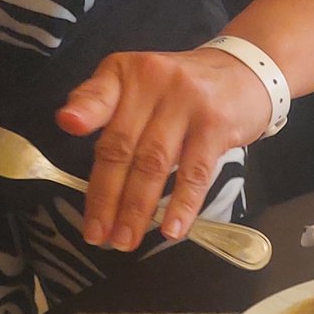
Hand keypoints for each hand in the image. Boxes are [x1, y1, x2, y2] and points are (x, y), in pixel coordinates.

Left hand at [55, 48, 271, 250]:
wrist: (245, 73)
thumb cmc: (184, 87)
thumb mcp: (140, 82)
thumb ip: (104, 102)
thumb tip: (68, 123)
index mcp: (127, 73)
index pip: (100, 94)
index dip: (86, 111)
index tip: (69, 126)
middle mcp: (154, 84)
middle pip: (123, 145)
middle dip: (107, 195)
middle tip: (98, 234)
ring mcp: (187, 105)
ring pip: (154, 164)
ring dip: (138, 208)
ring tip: (126, 240)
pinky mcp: (216, 127)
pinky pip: (195, 172)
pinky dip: (182, 204)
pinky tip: (172, 229)